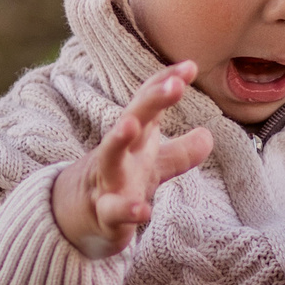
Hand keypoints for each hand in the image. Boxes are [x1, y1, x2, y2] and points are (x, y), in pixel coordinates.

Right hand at [54, 62, 214, 257]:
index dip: (165, 84)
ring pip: (110, 157)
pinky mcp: (104, 214)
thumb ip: (181, 152)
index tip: (190, 66)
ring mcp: (108, 182)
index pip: (147, 103)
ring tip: (132, 124)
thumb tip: (208, 135)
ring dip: (119, 138)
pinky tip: (143, 210)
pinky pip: (113, 211)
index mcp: (135, 138)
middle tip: (175, 85)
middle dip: (151, 101)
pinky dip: (127, 210)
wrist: (76, 217)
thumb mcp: (153, 166)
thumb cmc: (119, 182)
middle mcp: (119, 154)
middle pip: (132, 119)